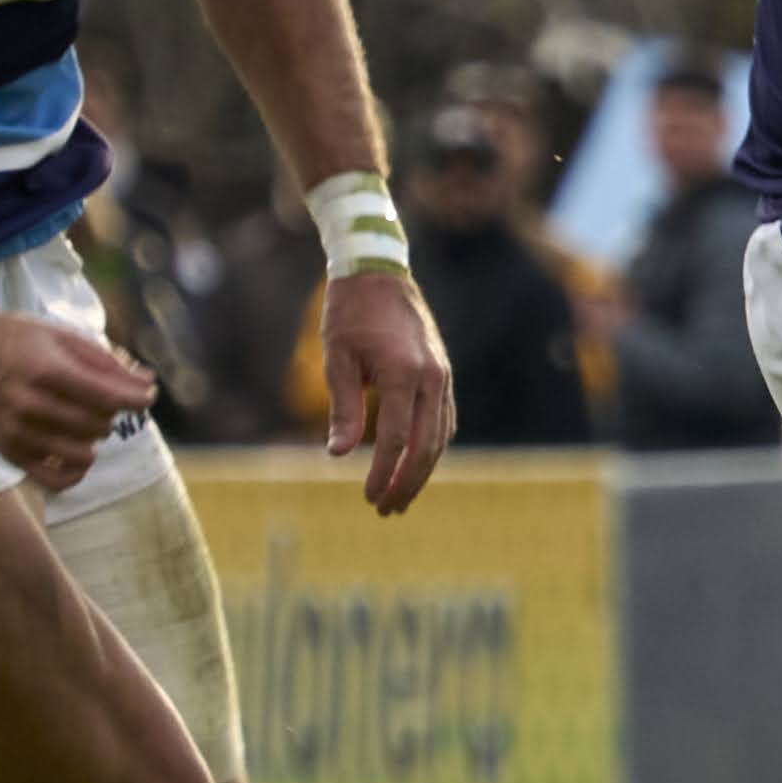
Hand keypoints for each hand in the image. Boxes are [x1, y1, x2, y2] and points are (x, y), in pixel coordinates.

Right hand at [0, 308, 159, 491]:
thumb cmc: (15, 339)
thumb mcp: (61, 337)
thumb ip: (105, 361)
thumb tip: (147, 381)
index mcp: (46, 370)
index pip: (106, 397)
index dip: (136, 399)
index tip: (147, 396)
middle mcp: (30, 404)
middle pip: (97, 425)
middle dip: (111, 414)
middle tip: (102, 400)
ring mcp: (16, 431)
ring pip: (81, 453)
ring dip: (94, 439)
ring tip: (86, 422)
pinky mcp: (6, 450)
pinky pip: (53, 478)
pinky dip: (75, 470)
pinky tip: (78, 452)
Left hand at [319, 266, 454, 513]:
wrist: (378, 272)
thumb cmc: (350, 313)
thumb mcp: (337, 358)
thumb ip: (343, 408)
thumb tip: (338, 455)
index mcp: (404, 373)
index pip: (396, 439)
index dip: (383, 473)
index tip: (368, 498)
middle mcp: (431, 377)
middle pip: (426, 445)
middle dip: (407, 482)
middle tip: (386, 509)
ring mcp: (442, 375)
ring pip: (440, 436)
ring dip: (422, 471)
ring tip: (401, 497)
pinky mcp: (442, 373)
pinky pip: (444, 419)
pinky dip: (432, 447)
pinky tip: (416, 463)